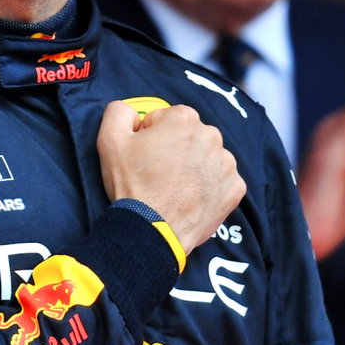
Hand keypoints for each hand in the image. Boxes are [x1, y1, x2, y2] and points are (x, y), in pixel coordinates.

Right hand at [95, 100, 244, 251]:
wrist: (152, 231)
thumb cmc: (133, 186)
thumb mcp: (110, 141)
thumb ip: (119, 112)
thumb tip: (130, 112)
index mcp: (184, 119)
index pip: (164, 119)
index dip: (149, 137)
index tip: (143, 156)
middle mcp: (211, 136)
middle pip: (188, 137)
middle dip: (174, 150)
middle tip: (157, 174)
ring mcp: (226, 164)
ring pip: (206, 158)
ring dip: (192, 168)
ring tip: (173, 188)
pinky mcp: (234, 188)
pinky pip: (220, 181)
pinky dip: (208, 188)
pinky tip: (190, 198)